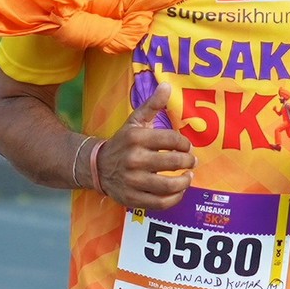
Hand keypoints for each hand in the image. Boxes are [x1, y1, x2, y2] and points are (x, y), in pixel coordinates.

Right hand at [100, 83, 194, 209]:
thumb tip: (167, 85)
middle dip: (188, 161)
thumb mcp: (135, 121)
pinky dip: (175, 198)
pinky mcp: (132, 198)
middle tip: (192, 161)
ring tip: (188, 176)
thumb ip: (152, 105)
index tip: (187, 146)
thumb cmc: (123, 142)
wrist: (98, 167)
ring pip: (168, 186)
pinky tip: (179, 190)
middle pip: (172, 162)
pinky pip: (160, 203)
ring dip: (184, 181)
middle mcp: (133, 160)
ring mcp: (132, 181)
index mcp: (136, 138)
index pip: (171, 140)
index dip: (184, 144)